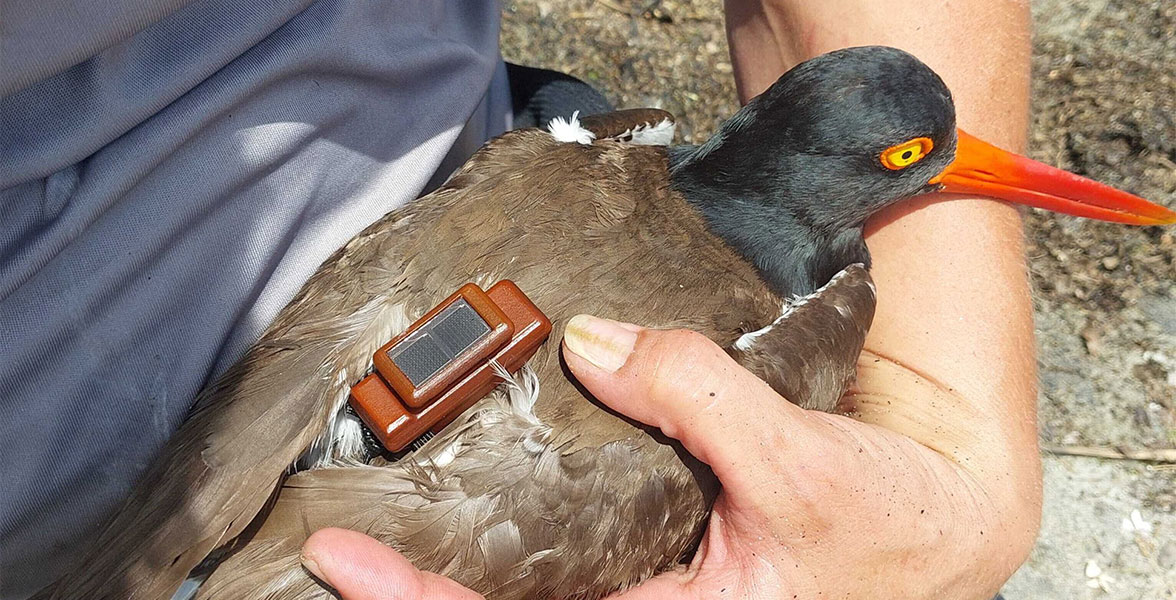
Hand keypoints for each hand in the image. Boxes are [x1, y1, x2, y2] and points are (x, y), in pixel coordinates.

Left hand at [301, 314, 1038, 598]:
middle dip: (418, 594)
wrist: (944, 532)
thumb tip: (591, 340)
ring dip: (459, 575)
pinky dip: (518, 549)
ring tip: (384, 533)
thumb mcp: (799, 462)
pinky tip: (485, 512)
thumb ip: (695, 394)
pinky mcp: (665, 576)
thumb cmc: (890, 524)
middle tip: (334, 548)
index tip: (339, 561)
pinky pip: (577, 574)